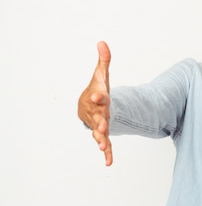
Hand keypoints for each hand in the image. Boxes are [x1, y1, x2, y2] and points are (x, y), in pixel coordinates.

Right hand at [78, 41, 112, 165]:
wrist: (87, 106)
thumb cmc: (97, 90)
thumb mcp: (101, 76)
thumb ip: (104, 62)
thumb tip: (103, 42)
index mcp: (97, 98)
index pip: (98, 95)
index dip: (99, 95)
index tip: (100, 95)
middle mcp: (96, 113)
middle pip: (98, 117)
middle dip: (101, 121)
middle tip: (104, 126)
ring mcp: (98, 125)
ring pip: (99, 133)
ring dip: (102, 139)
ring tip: (104, 145)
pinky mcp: (103, 134)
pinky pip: (105, 145)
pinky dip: (107, 153)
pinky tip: (109, 163)